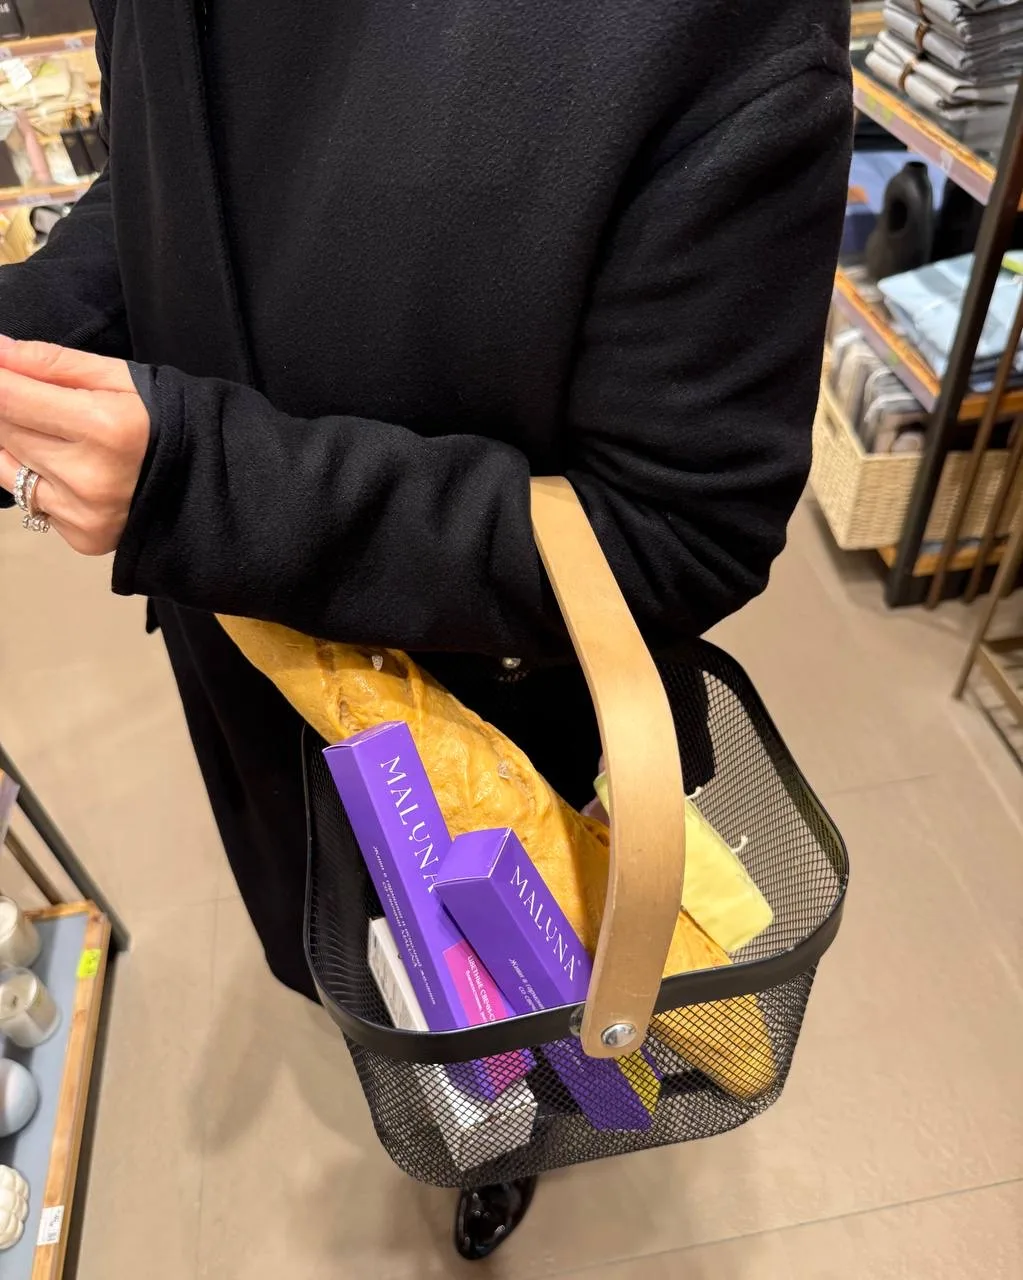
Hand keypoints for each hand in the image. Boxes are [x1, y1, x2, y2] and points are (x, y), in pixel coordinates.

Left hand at [0, 340, 149, 554]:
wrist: (207, 479)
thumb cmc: (163, 419)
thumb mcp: (117, 378)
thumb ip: (50, 362)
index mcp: (104, 427)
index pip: (9, 397)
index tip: (1, 371)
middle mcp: (89, 476)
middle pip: (4, 430)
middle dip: (11, 409)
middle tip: (43, 404)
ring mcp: (83, 513)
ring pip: (6, 468)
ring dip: (18, 445)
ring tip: (57, 437)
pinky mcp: (81, 537)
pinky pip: (31, 502)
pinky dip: (40, 482)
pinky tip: (74, 473)